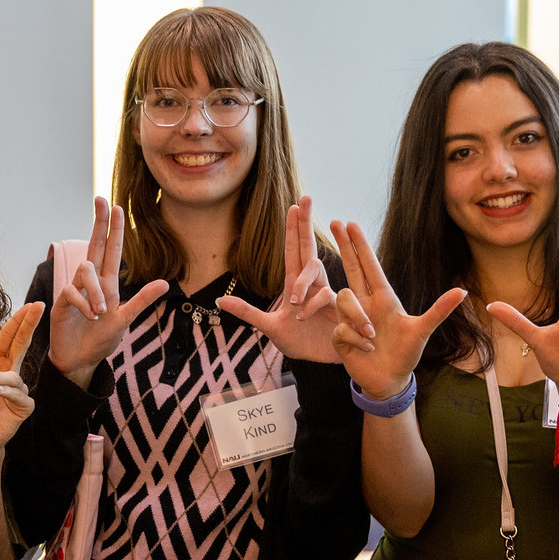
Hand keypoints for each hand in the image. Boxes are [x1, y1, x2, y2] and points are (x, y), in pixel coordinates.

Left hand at [0, 301, 43, 460]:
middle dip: (30, 326)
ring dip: (1, 378)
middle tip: (39, 306)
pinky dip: (9, 393)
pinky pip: (20, 395)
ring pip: (15, 376)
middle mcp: (8, 373)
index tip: (31, 305)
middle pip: (22, 345)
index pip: (9, 337)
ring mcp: (16, 391)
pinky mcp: (22, 408)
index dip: (19, 321)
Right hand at [46, 198, 166, 384]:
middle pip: (94, 245)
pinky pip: (72, 292)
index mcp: (107, 283)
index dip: (113, 228)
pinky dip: (84, 304)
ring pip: (85, 270)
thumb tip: (165, 282)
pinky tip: (90, 318)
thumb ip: (142, 300)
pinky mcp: (62, 302)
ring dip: (95, 291)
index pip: (111, 250)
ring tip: (101, 313)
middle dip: (98, 222)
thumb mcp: (126, 319)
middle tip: (101, 199)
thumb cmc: (100, 340)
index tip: (115, 205)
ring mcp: (75, 290)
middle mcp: (90, 282)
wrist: (80, 360)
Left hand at [216, 197, 340, 362]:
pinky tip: (306, 319)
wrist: (319, 362)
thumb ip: (247, 312)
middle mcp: (312, 284)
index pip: (293, 251)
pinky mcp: (339, 309)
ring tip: (295, 308)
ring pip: (316, 273)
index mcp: (294, 285)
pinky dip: (315, 308)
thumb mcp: (268, 327)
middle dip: (306, 224)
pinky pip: (328, 299)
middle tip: (306, 197)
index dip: (293, 229)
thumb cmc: (298, 341)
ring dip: (303, 286)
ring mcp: (326, 294)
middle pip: (309, 247)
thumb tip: (219, 299)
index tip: (294, 205)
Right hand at [327, 221, 464, 398]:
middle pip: (351, 268)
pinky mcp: (340, 336)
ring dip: (359, 317)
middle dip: (343, 244)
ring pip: (345, 299)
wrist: (390, 380)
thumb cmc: (406, 354)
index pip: (370, 266)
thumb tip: (463, 291)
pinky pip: (342, 328)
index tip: (350, 224)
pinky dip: (356, 339)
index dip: (360, 245)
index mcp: (384, 298)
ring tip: (373, 336)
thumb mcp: (424, 330)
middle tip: (334, 220)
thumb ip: (440, 310)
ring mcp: (350, 319)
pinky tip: (367, 348)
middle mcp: (365, 304)